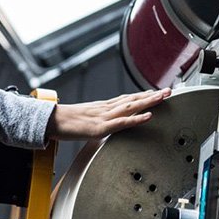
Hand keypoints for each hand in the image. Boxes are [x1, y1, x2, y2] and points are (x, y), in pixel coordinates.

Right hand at [46, 88, 170, 140]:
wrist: (49, 121)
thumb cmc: (64, 122)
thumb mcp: (84, 119)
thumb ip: (95, 120)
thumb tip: (104, 123)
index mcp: (102, 107)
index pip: (126, 98)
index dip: (142, 95)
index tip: (156, 92)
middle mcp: (105, 108)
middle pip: (132, 99)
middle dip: (152, 95)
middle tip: (169, 91)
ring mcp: (103, 117)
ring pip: (131, 107)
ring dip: (149, 101)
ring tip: (163, 97)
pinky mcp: (100, 128)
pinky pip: (121, 122)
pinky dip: (136, 118)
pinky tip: (148, 116)